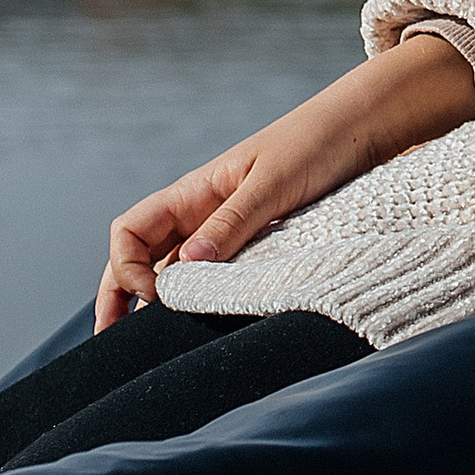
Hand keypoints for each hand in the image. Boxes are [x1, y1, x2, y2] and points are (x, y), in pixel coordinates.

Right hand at [95, 38, 474, 325]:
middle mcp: (201, 212)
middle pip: (139, 256)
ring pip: (173, 269)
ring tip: (148, 347)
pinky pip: (214, 273)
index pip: (129, 231)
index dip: (127, 267)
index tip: (159, 297)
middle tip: (112, 344)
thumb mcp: (274, 183)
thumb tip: (186, 268)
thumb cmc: (317, 144)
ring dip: (156, 302)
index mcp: (195, 192)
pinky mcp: (256, 241)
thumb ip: (233, 222)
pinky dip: (199, 297)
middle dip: (119, 296)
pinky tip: (202, 325)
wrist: (362, 128)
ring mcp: (226, 228)